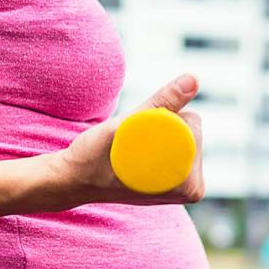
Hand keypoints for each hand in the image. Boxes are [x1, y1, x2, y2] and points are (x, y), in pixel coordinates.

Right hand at [55, 74, 204, 206]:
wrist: (74, 179)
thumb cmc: (95, 157)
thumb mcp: (129, 125)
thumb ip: (164, 102)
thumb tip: (194, 79)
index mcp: (191, 184)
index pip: (191, 124)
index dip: (159, 120)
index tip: (134, 140)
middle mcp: (191, 189)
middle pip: (189, 129)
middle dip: (160, 126)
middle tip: (130, 145)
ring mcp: (182, 186)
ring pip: (179, 133)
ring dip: (154, 131)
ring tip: (130, 151)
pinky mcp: (171, 180)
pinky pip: (170, 141)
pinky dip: (152, 136)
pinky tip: (134, 153)